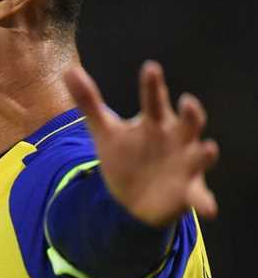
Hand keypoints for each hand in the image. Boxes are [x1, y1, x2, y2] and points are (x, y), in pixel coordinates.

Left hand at [64, 61, 219, 226]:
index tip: (150, 68)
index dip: (152, 85)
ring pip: (201, 155)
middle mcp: (176, 138)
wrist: (134, 196)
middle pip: (188, 122)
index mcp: (155, 121)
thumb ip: (88, 102)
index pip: (154, 100)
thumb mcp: (105, 130)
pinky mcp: (189, 191)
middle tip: (187, 101)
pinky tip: (209, 209)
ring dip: (205, 153)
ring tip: (208, 148)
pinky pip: (200, 197)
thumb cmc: (126, 154)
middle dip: (191, 113)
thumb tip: (68, 70)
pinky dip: (205, 202)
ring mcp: (186, 164)